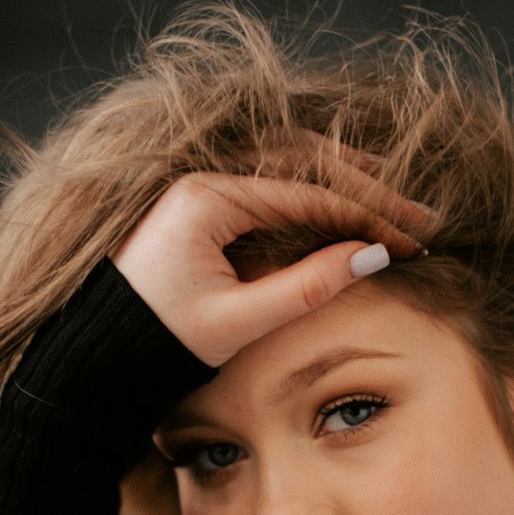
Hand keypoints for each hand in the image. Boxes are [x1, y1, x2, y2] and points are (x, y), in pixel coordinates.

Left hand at [111, 147, 428, 365]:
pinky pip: (266, 178)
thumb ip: (305, 288)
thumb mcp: (239, 322)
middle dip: (364, 187)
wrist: (97, 353)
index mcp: (206, 198)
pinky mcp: (201, 202)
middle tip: (416, 215)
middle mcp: (203, 177)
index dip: (364, 216)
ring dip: (339, 175)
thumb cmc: (159, 340)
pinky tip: (339, 196)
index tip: (407, 239)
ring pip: (285, 161)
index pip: (306, 195)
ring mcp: (201, 185)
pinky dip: (309, 185)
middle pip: (301, 162)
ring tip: (389, 191)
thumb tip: (371, 258)